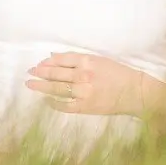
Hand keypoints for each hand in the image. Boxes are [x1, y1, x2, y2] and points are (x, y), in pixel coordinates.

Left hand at [27, 52, 148, 115]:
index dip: (48, 61)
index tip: (39, 63)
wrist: (136, 92)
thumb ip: (77, 59)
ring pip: (57, 88)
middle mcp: (84, 75)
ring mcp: (83, 92)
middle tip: (29, 73)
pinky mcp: (86, 107)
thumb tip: (53, 57)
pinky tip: (46, 101)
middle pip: (56, 73)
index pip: (62, 59)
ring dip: (42, 86)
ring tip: (30, 84)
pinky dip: (54, 103)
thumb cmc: (119, 74)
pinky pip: (65, 105)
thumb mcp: (100, 60)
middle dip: (40, 73)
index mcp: (88, 61)